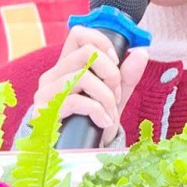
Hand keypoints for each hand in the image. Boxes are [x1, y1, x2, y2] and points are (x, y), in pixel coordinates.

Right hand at [33, 26, 149, 145]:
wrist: (72, 152)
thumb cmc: (89, 121)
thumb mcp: (112, 96)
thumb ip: (126, 76)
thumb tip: (141, 53)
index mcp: (68, 66)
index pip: (78, 34)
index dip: (101, 42)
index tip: (116, 63)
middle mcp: (53, 74)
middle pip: (87, 53)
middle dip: (111, 74)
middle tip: (116, 95)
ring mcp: (46, 91)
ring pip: (84, 76)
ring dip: (106, 97)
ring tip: (110, 113)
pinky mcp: (45, 109)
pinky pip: (77, 100)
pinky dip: (98, 112)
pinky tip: (103, 122)